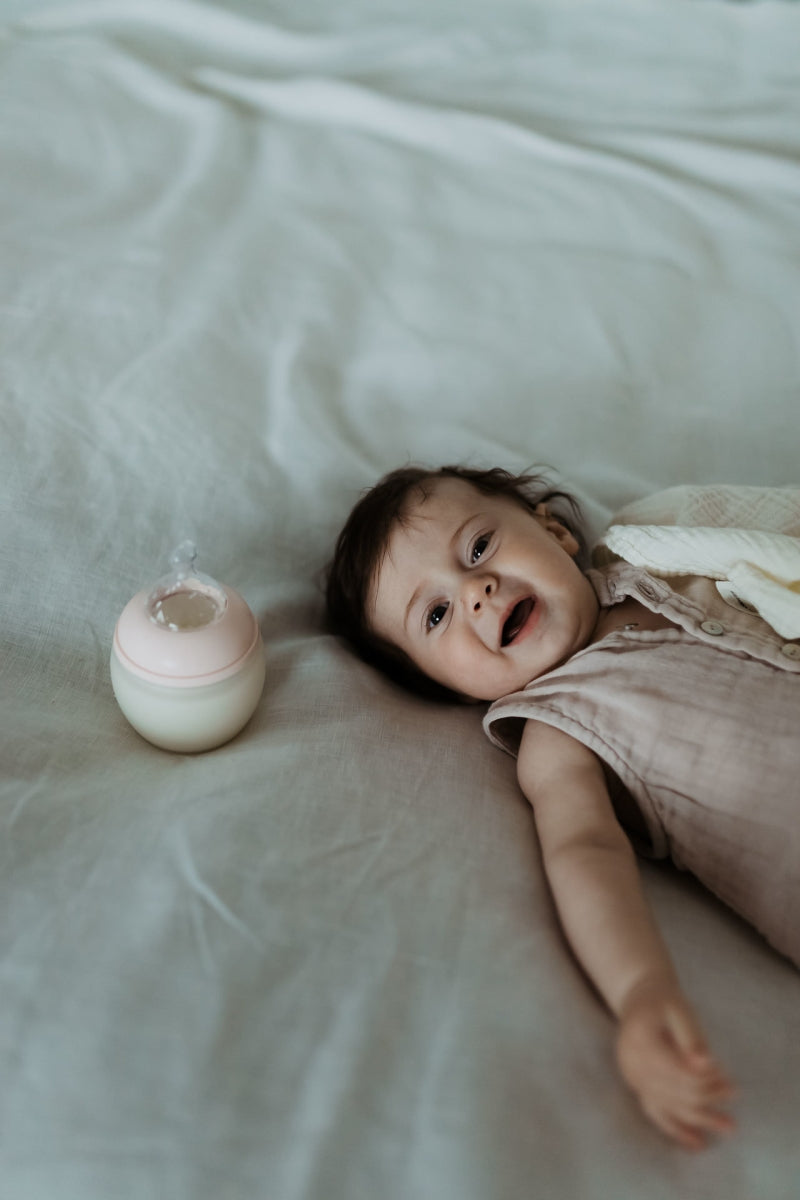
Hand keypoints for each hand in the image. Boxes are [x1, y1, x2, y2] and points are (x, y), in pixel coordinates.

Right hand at [615, 976, 736, 1149]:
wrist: (639, 1000)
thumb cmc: (664, 1002)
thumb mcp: (680, 1009)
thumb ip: (692, 1037)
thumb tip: (707, 1065)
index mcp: (641, 1040)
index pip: (679, 1073)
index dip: (707, 1081)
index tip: (730, 1082)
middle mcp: (632, 1063)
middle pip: (676, 1091)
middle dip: (709, 1097)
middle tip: (734, 1093)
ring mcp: (632, 1078)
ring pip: (669, 1107)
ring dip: (700, 1118)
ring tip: (728, 1127)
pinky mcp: (636, 1087)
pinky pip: (655, 1113)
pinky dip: (676, 1129)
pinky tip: (696, 1143)